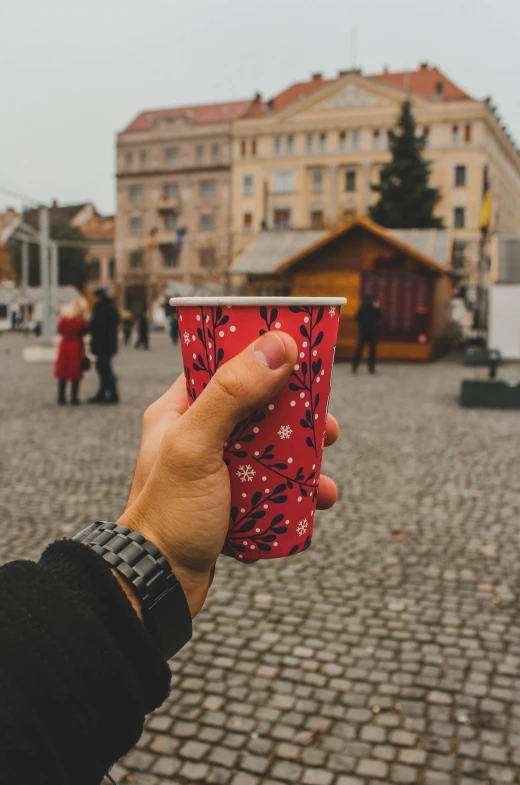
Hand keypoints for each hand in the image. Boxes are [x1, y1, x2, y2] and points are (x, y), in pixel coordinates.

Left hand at [118, 332, 338, 617]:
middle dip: (297, 417)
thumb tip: (278, 344)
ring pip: (272, 449)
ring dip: (304, 460)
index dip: (263, 358)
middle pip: (259, 408)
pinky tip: (316, 502)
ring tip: (325, 479)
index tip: (301, 358)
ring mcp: (216, 469)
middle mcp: (198, 435)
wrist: (157, 585)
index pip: (224, 365)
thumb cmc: (168, 514)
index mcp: (179, 411)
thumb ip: (232, 394)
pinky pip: (272, 485)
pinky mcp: (231, 500)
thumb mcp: (197, 446)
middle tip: (328, 427)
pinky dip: (296, 491)